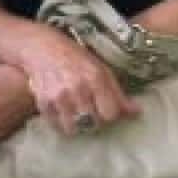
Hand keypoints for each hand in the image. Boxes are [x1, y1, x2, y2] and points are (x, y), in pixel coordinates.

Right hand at [22, 30, 137, 136]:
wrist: (41, 48)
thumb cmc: (75, 58)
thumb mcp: (101, 69)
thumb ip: (118, 93)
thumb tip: (137, 113)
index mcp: (95, 78)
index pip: (111, 114)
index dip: (111, 115)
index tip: (106, 110)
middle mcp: (77, 89)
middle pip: (93, 124)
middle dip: (95, 121)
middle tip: (91, 112)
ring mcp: (58, 97)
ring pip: (74, 129)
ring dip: (77, 126)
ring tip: (77, 114)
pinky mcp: (43, 103)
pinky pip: (56, 126)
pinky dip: (60, 123)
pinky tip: (63, 111)